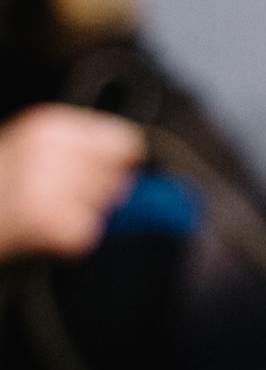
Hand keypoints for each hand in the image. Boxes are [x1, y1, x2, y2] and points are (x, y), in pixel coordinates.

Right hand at [0, 105, 146, 260]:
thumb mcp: (28, 151)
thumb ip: (77, 151)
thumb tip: (133, 164)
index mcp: (48, 125)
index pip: (123, 143)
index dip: (114, 166)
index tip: (94, 178)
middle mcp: (49, 150)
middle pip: (116, 179)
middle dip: (96, 195)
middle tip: (51, 202)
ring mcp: (47, 186)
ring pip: (103, 208)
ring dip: (80, 218)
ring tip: (37, 216)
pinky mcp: (46, 223)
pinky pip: (85, 236)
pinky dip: (65, 244)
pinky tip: (34, 236)